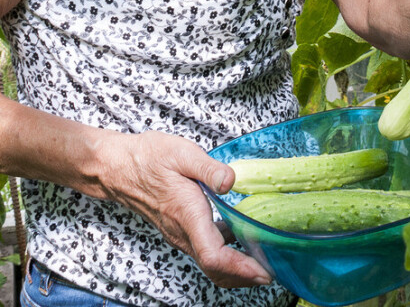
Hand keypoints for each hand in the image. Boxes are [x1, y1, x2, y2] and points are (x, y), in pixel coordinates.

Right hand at [97, 131, 271, 287]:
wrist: (117, 167)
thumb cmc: (148, 158)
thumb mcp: (182, 153)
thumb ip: (209, 168)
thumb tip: (231, 182)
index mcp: (187, 215)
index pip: (213, 255)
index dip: (239, 268)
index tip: (263, 271)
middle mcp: (183, 232)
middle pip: (215, 268)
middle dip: (245, 276)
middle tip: (273, 273)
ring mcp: (180, 234)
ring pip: (210, 264)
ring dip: (237, 269)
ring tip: (265, 261)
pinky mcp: (181, 231)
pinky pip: (206, 252)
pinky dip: (227, 256)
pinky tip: (245, 241)